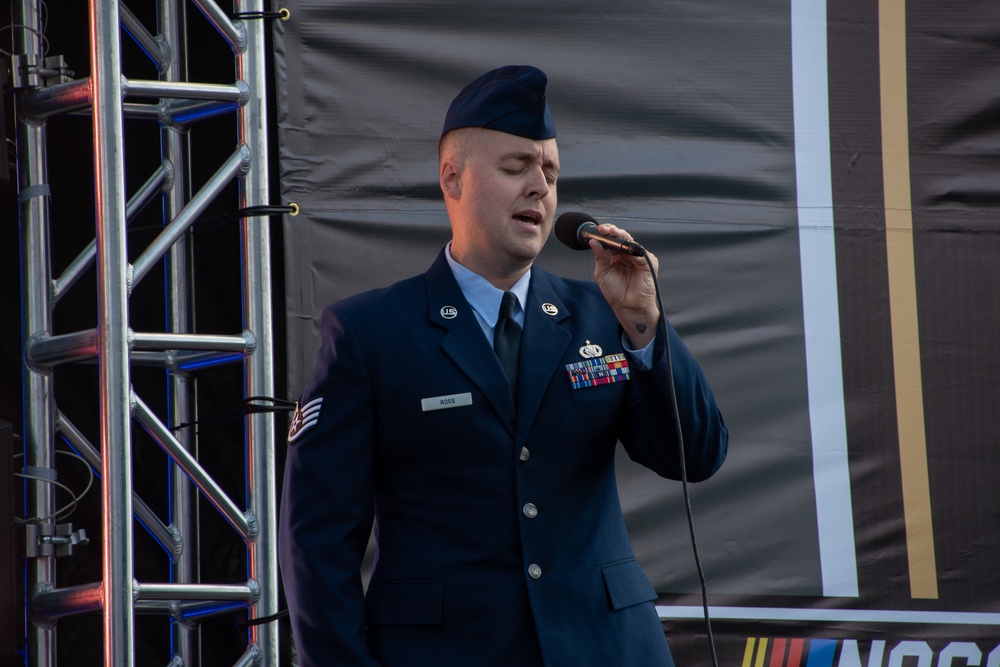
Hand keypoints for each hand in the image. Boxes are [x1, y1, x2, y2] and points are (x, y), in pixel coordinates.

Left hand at [590, 223, 659, 348]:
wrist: (628, 307)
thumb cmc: (616, 293)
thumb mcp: (602, 273)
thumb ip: (600, 257)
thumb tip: (594, 242)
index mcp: (617, 256)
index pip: (612, 240)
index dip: (605, 234)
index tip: (597, 230)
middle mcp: (628, 255)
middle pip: (622, 238)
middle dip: (613, 231)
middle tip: (604, 229)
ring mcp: (638, 258)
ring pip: (631, 242)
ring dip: (621, 236)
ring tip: (612, 233)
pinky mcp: (648, 263)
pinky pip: (641, 252)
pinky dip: (632, 247)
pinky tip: (625, 245)